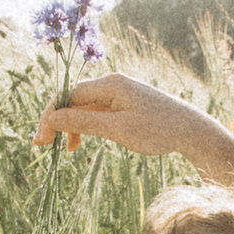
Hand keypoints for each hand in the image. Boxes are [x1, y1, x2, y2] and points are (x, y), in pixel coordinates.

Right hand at [32, 73, 215, 156]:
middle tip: (43, 146)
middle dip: (56, 121)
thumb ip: (84, 123)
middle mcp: (111, 83)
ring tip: (68, 150)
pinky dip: (86, 126)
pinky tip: (80, 143)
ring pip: (83, 107)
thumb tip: (52, 119)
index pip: (67, 95)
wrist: (192, 130)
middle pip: (72, 99)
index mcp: (109, 84)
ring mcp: (118, 92)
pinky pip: (96, 112)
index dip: (50, 117)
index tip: (41, 141)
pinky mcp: (124, 103)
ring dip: (71, 126)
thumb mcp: (118, 129)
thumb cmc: (158, 130)